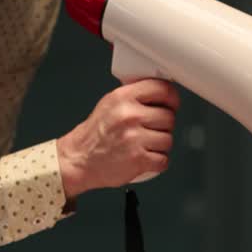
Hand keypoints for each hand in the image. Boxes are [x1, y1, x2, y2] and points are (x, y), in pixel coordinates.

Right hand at [56, 79, 179, 199]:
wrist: (79, 159)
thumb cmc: (95, 135)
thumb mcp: (110, 104)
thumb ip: (134, 97)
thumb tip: (161, 94)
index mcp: (123, 97)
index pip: (163, 89)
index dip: (172, 99)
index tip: (172, 105)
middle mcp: (129, 115)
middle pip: (169, 117)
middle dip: (163, 126)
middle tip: (149, 131)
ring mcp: (135, 137)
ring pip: (168, 140)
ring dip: (160, 146)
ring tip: (144, 145)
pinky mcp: (138, 159)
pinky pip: (163, 160)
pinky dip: (157, 163)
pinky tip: (145, 158)